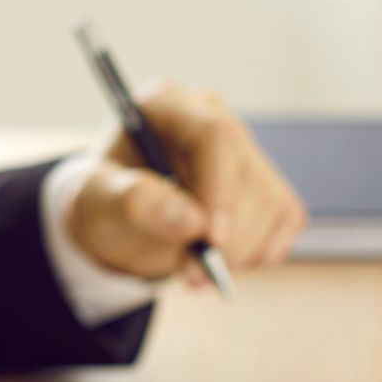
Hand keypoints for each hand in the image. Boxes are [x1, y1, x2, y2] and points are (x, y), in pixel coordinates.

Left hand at [65, 81, 306, 282]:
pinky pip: (286, 217)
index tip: (210, 241)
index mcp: (166, 104)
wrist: (122, 221)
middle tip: (194, 277)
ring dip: (241, 252)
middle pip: (248, 173)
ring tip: (196, 271)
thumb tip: (191, 221)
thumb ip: (132, 203)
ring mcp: (244, 147)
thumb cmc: (105, 202)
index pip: (215, 136)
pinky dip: (261, 250)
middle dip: (228, 236)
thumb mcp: (96, 202)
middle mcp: (212, 116)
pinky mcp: (266, 179)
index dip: (220, 191)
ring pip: (271, 201)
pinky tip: (224, 258)